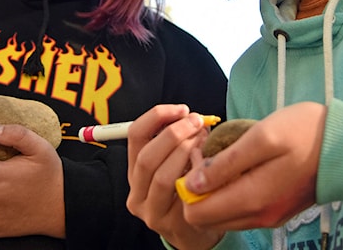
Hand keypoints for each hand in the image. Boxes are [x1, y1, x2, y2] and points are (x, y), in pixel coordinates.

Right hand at [126, 104, 222, 249]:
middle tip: (197, 122)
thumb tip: (192, 116)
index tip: (182, 109)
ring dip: (185, 152)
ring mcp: (151, 211)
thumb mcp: (177, 163)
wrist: (195, 232)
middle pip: (147, 157)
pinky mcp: (170, 225)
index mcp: (135, 170)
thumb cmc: (188, 188)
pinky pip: (182, 196)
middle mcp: (137, 192)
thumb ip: (178, 140)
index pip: (135, 135)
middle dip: (174, 134)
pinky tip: (207, 166)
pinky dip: (195, 176)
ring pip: (162, 177)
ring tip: (204, 141)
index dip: (158, 116)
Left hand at [180, 101, 326, 230]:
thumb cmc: (304, 132)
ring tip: (225, 156)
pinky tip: (241, 165)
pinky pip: (240, 210)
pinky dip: (231, 192)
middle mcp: (258, 216)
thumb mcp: (262, 137)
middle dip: (199, 189)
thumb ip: (226, 163)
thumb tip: (193, 183)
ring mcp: (268, 216)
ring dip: (215, 190)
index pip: (197, 213)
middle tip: (210, 153)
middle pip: (207, 217)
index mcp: (252, 199)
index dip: (190, 184)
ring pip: (223, 214)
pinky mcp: (276, 211)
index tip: (201, 153)